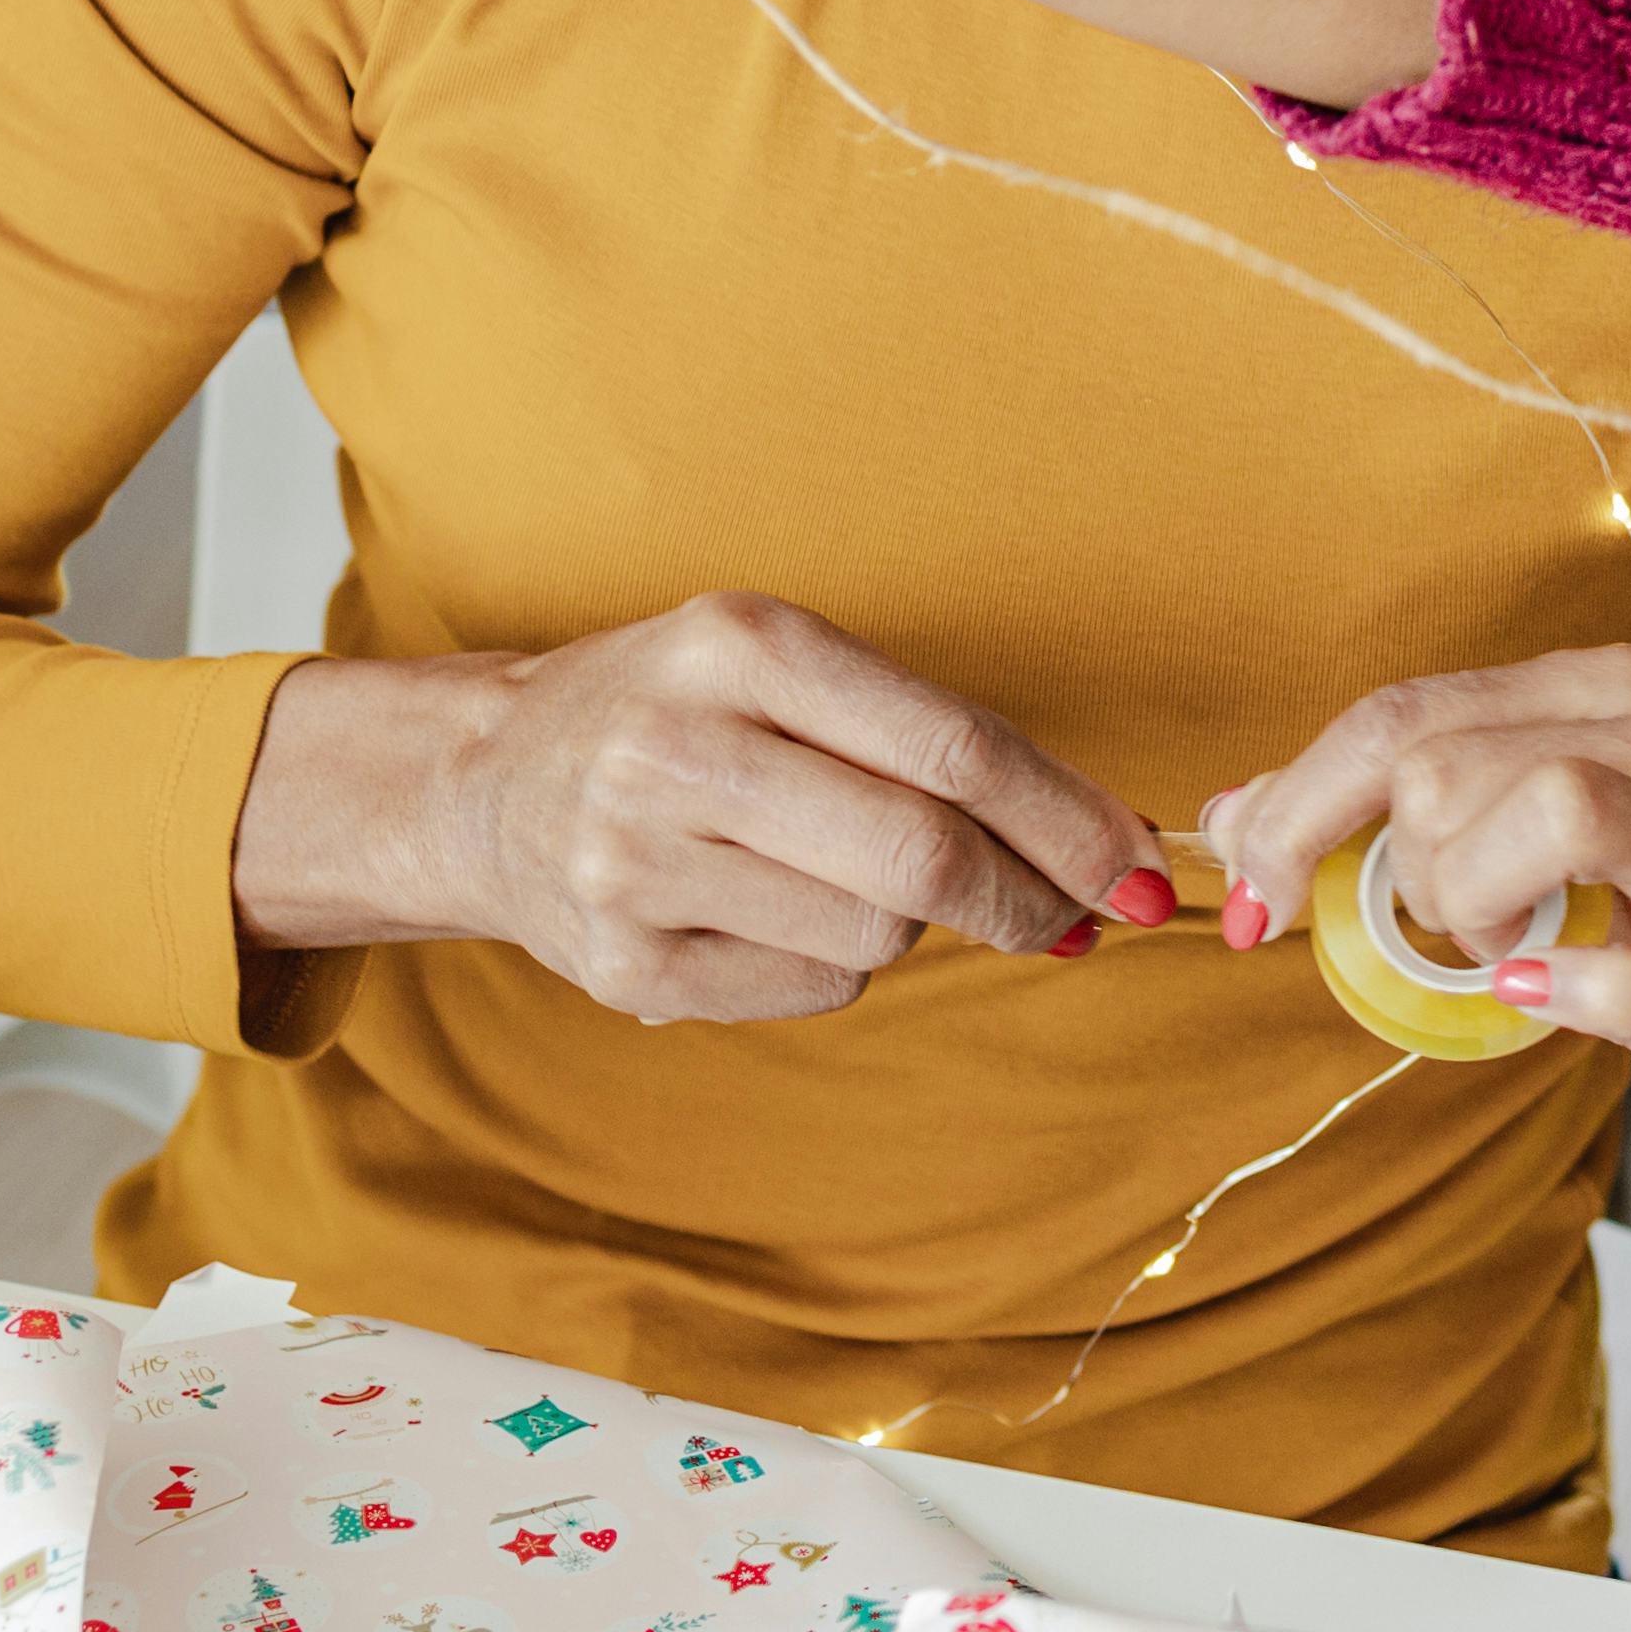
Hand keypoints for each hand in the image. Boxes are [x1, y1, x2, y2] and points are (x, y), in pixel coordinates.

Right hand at [233, 594, 1167, 1023]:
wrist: (488, 780)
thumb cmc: (682, 711)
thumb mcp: (783, 667)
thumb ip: (932, 741)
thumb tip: (1113, 854)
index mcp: (740, 644)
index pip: (953, 748)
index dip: (1070, 819)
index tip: (1142, 868)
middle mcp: (677, 746)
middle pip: (922, 856)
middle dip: (1029, 898)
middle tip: (1079, 917)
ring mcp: (639, 863)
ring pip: (875, 932)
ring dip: (913, 921)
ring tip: (853, 875)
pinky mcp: (625, 964)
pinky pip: (811, 987)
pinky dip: (838, 960)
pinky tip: (783, 914)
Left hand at [1197, 649, 1630, 1180]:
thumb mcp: (1512, 851)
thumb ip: (1383, 825)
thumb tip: (1234, 819)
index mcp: (1603, 696)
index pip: (1405, 714)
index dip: (1300, 807)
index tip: (1259, 888)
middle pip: (1454, 764)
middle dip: (1407, 868)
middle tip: (1449, 927)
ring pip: (1556, 809)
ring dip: (1479, 908)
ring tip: (1500, 951)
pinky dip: (1562, 997)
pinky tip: (1545, 999)